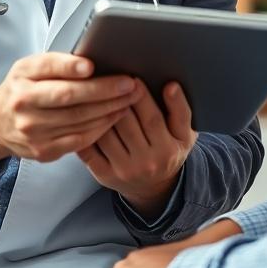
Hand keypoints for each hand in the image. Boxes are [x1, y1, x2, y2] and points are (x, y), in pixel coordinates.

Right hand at [0, 52, 144, 163]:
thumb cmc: (20, 89)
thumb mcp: (29, 67)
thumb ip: (56, 64)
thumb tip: (88, 64)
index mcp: (22, 78)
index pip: (49, 69)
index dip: (71, 67)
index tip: (92, 65)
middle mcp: (24, 105)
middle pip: (70, 97)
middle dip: (105, 90)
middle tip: (129, 83)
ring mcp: (33, 131)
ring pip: (79, 119)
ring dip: (109, 109)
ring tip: (129, 98)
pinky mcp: (43, 151)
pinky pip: (79, 140)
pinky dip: (101, 128)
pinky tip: (115, 117)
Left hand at [77, 81, 197, 218]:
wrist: (155, 189)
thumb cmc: (169, 151)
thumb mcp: (185, 134)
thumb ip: (181, 110)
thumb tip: (171, 86)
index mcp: (167, 150)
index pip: (153, 119)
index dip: (142, 98)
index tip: (134, 78)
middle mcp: (145, 163)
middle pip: (127, 125)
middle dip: (117, 100)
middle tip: (109, 80)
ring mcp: (123, 170)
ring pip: (106, 135)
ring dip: (98, 112)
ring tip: (94, 92)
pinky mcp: (104, 175)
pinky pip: (90, 150)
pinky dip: (84, 131)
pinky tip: (82, 115)